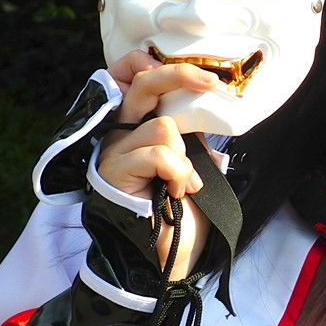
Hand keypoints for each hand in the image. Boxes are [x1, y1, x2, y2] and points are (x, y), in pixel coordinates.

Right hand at [98, 51, 219, 276]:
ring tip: (185, 184)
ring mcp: (115, 151)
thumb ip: (191, 134)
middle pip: (143, 83)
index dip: (159, 65)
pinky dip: (178, 172)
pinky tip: (177, 192)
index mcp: (139, 126)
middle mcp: (122, 132)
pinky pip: (158, 154)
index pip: (135, 77)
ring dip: (184, 157)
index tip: (202, 74)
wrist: (168, 259)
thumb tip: (207, 107)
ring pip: (162, 126)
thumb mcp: (194, 163)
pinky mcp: (114, 172)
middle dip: (180, 76)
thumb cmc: (181, 213)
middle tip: (211, 84)